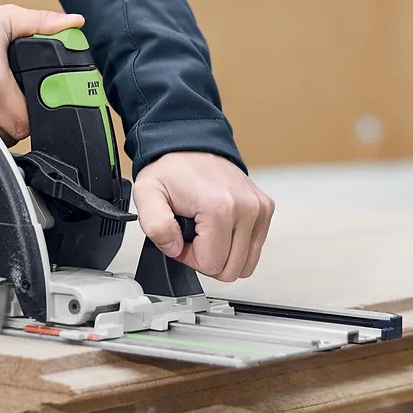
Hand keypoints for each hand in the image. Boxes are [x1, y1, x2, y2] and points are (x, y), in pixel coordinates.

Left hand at [132, 152, 274, 281]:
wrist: (189, 143)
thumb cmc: (170, 169)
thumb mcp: (147, 194)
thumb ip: (156, 227)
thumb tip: (176, 249)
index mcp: (221, 208)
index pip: (211, 265)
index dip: (189, 257)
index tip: (180, 236)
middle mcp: (247, 208)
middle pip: (232, 269)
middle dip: (207, 258)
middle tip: (192, 234)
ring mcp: (259, 208)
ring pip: (246, 263)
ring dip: (223, 253)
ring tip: (205, 230)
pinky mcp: (265, 208)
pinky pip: (254, 248)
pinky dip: (235, 244)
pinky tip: (219, 225)